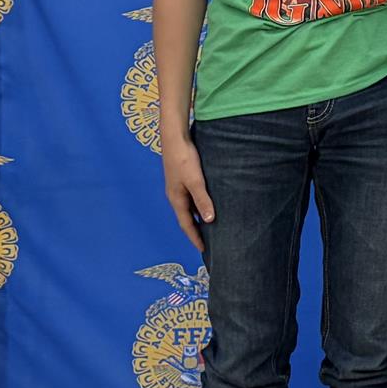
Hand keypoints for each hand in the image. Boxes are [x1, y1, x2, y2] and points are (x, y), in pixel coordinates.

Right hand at [162, 134, 214, 252]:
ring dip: (199, 218)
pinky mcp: (183, 178)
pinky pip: (192, 197)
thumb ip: (202, 200)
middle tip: (209, 242)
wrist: (175, 137)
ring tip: (211, 227)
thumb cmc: (184, 158)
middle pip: (187, 218)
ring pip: (190, 208)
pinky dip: (200, 205)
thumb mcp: (195, 181)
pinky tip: (209, 204)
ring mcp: (179, 187)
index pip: (187, 224)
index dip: (195, 238)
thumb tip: (209, 221)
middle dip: (197, 231)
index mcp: (176, 199)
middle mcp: (176, 195)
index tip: (204, 250)